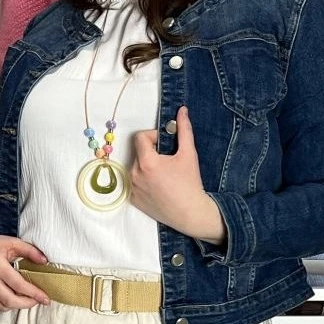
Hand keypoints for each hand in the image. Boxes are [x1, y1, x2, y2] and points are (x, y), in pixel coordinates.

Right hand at [0, 227, 50, 309]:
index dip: (33, 293)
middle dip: (27, 304)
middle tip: (37, 301)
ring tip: (27, 299)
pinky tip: (14, 296)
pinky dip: (6, 303)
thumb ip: (30, 250)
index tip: (44, 297)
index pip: (18, 284)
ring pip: (2, 305)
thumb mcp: (12, 242)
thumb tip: (44, 261)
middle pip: (9, 300)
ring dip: (17, 305)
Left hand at [129, 106, 226, 244]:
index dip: (153, 136)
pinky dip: (144, 181)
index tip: (164, 144)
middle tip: (168, 162)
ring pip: (136, 167)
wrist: (190, 213)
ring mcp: (132, 188)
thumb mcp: (189, 154)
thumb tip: (182, 110)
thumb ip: (184, 130)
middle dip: (151, 153)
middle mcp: (135, 174)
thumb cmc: (190, 183)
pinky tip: (159, 187)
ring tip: (164, 176)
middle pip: (139, 152)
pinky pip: (135, 182)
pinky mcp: (133, 199)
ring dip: (147, 166)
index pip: (140, 137)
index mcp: (146, 161)